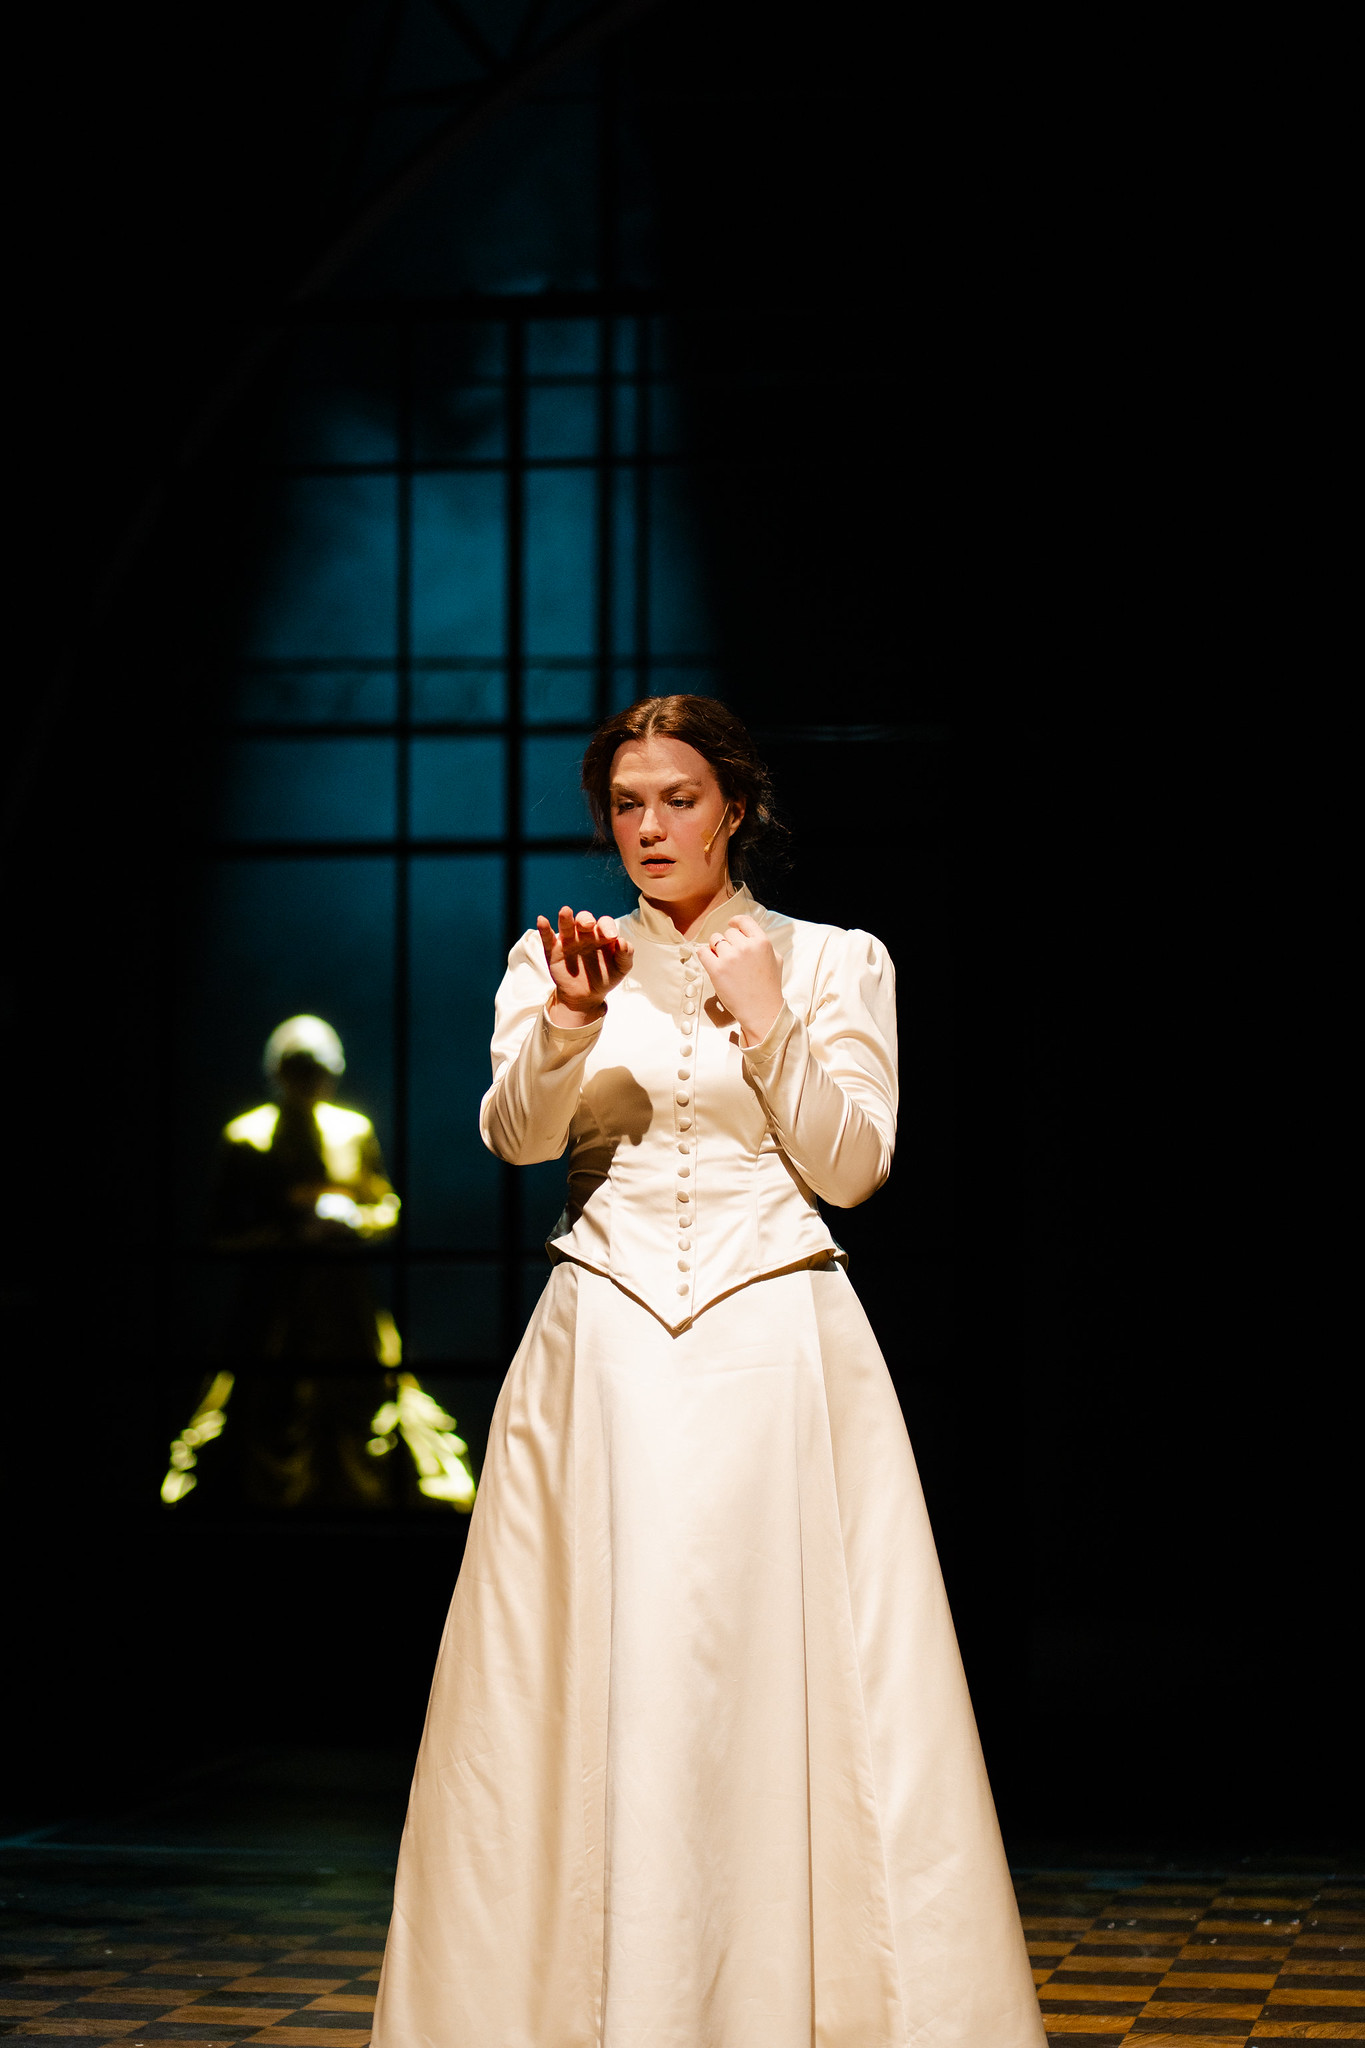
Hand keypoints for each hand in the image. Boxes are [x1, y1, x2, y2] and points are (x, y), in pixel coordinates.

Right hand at [537, 906, 634, 1024]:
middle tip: (589, 925)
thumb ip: (625, 955)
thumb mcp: (621, 968)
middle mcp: (585, 935)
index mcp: (602, 935)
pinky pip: (548, 938)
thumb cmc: (606, 977)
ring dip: (565, 918)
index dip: (607, 927)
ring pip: (566, 925)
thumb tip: (623, 942)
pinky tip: (542, 920)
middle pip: (584, 920)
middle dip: (586, 919)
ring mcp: (569, 941)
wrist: (586, 996)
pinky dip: (544, 928)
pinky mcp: (554, 951)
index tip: (611, 936)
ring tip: (565, 911)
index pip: (604, 924)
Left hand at [698, 914, 783, 1045]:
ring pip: (714, 940)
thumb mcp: (775, 960)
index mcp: (762, 942)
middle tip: (731, 958)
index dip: (735, 922)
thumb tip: (749, 935)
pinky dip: (704, 956)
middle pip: (727, 933)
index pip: (744, 921)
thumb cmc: (769, 989)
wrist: (762, 1011)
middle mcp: (746, 947)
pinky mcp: (716, 970)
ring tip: (724, 963)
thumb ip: (763, 945)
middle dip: (727, 943)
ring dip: (716, 949)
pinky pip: (702, 952)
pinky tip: (711, 963)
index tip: (731, 925)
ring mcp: (730, 958)